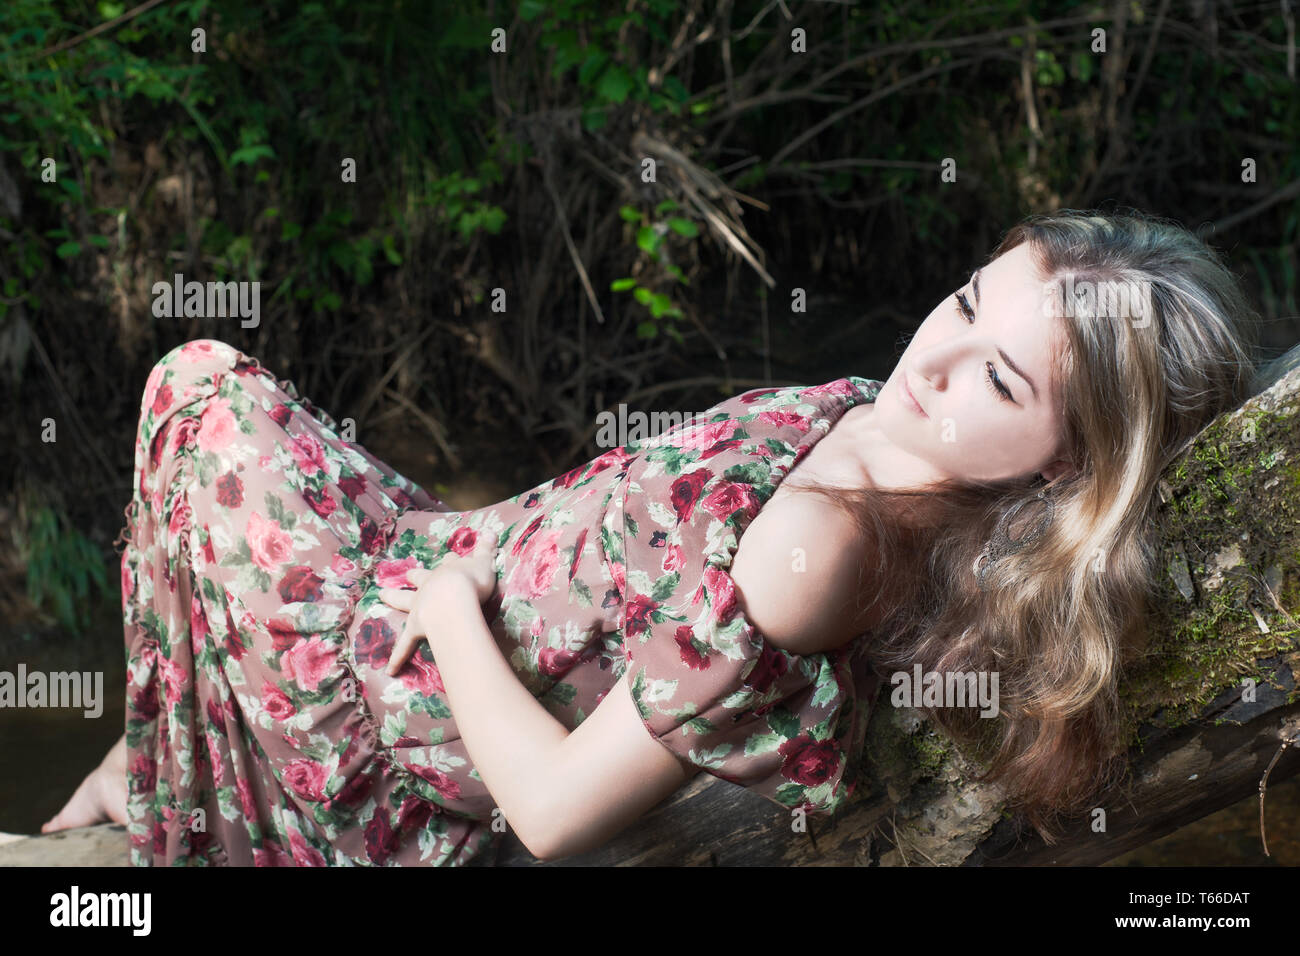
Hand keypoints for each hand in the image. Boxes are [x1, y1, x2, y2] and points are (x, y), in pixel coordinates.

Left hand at [376, 534, 497, 675]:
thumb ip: (486, 548)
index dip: (451, 561)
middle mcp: (430, 586)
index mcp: (448, 572)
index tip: (450, 558)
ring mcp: (421, 606)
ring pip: (403, 601)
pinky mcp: (417, 628)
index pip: (449, 563)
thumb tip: (492, 531)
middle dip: (413, 575)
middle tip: (407, 573)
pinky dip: (398, 657)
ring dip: (392, 597)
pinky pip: (405, 645)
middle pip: (419, 577)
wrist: (455, 597)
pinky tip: (390, 670)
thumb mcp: (484, 562)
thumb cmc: (472, 580)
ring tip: (381, 595)